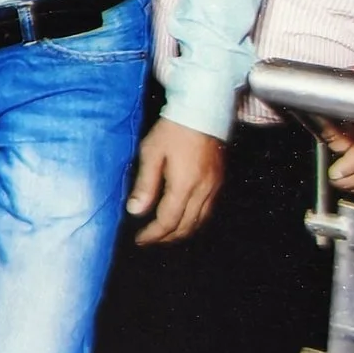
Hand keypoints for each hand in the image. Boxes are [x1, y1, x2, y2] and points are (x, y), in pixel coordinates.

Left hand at [126, 118, 225, 243]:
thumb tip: (135, 211)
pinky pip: (207, 212)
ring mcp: (214, 188)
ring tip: (162, 235)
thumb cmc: (172, 130)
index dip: (153, 234)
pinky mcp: (218, 183)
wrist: (202, 113)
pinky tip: (181, 220)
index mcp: (184, 185)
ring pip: (199, 222)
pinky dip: (193, 222)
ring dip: (180, 233)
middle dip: (165, 238)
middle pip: (186, 227)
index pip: (168, 221)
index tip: (139, 239)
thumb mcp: (151, 153)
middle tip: (148, 240)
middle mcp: (203, 191)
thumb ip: (145, 185)